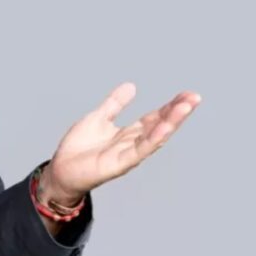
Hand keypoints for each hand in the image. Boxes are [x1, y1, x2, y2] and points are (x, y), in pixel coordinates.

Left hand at [39, 82, 201, 203]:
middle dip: (177, 112)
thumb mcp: (98, 118)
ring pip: (155, 137)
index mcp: (129, 133)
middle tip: (195, 97)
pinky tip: (165, 127)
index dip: (170, 106)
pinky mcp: (119, 164)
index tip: (187, 94)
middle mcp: (133, 144)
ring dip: (171, 122)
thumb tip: (132, 85)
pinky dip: (153, 138)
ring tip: (186, 107)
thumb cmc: (79, 148)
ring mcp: (128, 154)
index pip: (155, 117)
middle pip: (160, 126)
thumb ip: (114, 104)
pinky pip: (140, 150)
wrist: (61, 170)